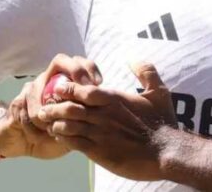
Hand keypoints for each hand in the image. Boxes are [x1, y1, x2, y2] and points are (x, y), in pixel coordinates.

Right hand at [0, 54, 103, 158]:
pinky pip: (24, 106)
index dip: (90, 68)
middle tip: (83, 87)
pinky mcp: (17, 102)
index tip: (99, 83)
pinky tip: (40, 134)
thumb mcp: (78, 125)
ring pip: (39, 85)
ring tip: (54, 125)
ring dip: (47, 107)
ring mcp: (32, 88)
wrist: (27, 145)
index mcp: (66, 81)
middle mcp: (49, 79)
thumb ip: (89, 114)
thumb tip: (109, 108)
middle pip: (60, 60)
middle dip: (73, 70)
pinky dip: (33, 122)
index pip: (80, 62)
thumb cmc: (57, 133)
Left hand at [38, 62, 176, 180]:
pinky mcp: (98, 152)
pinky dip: (63, 139)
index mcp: (114, 100)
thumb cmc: (163, 122)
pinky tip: (59, 137)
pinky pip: (73, 144)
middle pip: (70, 107)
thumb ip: (146, 72)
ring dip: (55, 123)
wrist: (166, 151)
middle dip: (54, 106)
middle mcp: (103, 115)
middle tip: (45, 107)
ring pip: (67, 126)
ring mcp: (99, 134)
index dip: (68, 89)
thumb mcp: (159, 91)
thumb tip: (132, 59)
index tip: (59, 88)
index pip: (83, 90)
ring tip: (48, 123)